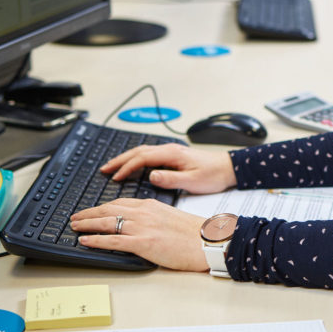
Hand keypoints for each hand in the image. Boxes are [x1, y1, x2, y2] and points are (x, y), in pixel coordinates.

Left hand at [70, 198, 207, 271]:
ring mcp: (142, 227)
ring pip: (106, 222)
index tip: (90, 210)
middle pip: (108, 210)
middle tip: (75, 218)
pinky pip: (112, 241)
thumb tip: (139, 224)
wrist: (208, 241)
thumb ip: (152, 217)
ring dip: (86, 224)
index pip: (118, 203)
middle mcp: (143, 213)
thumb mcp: (170, 217)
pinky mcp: (143, 243)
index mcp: (150, 205)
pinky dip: (95, 240)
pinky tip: (84, 241)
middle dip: (88, 213)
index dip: (100, 207)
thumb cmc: (194, 233)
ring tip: (74, 227)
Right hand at [100, 142, 236, 193]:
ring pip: (142, 152)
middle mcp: (169, 150)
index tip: (115, 178)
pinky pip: (149, 155)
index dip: (127, 168)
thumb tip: (151, 176)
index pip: (142, 158)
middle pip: (138, 151)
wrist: (228, 168)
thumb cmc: (213, 175)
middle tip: (104, 169)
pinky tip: (132, 167)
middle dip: (120, 160)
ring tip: (112, 168)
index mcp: (172, 154)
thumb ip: (171, 179)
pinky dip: (136, 160)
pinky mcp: (173, 156)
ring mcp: (171, 152)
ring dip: (126, 159)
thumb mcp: (192, 181)